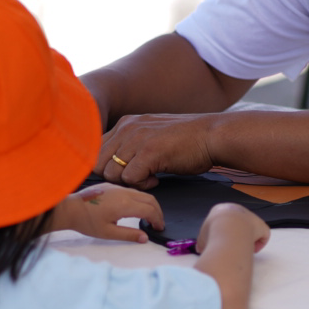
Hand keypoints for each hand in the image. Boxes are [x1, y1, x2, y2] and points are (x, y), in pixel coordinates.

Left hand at [49, 183, 163, 241]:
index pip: (150, 210)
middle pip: (150, 199)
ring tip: (148, 217)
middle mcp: (124, 192)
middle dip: (157, 211)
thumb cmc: (87, 221)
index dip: (158, 220)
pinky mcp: (111, 185)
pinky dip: (139, 199)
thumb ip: (129, 235)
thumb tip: (145, 238)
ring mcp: (118, 187)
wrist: (69, 208)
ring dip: (149, 204)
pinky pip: (131, 190)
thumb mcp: (108, 233)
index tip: (159, 228)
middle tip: (157, 223)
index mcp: (125, 204)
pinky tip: (134, 208)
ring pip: (141, 193)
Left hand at [99, 112, 217, 189]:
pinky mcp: (148, 152)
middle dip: (115, 177)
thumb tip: (114, 165)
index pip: (96, 150)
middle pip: (98, 163)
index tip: (126, 173)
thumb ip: (131, 145)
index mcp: (125, 124)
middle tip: (137, 177)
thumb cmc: (186, 140)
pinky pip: (129, 178)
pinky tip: (157, 178)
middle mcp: (127, 128)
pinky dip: (142, 184)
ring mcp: (137, 139)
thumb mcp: (151, 136)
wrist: (212, 135)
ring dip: (129, 181)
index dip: (107, 167)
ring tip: (149, 176)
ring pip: (111, 172)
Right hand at [196, 203, 269, 256]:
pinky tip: (251, 250)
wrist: (226, 229)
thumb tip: (201, 249)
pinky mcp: (261, 225)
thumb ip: (203, 242)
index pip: (222, 221)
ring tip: (240, 249)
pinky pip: (263, 235)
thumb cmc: (212, 232)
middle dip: (235, 236)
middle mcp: (237, 210)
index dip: (221, 233)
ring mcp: (251, 217)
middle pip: (238, 224)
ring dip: (246, 239)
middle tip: (231, 247)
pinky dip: (258, 243)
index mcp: (221, 210)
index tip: (220, 243)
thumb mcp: (202, 238)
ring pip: (250, 229)